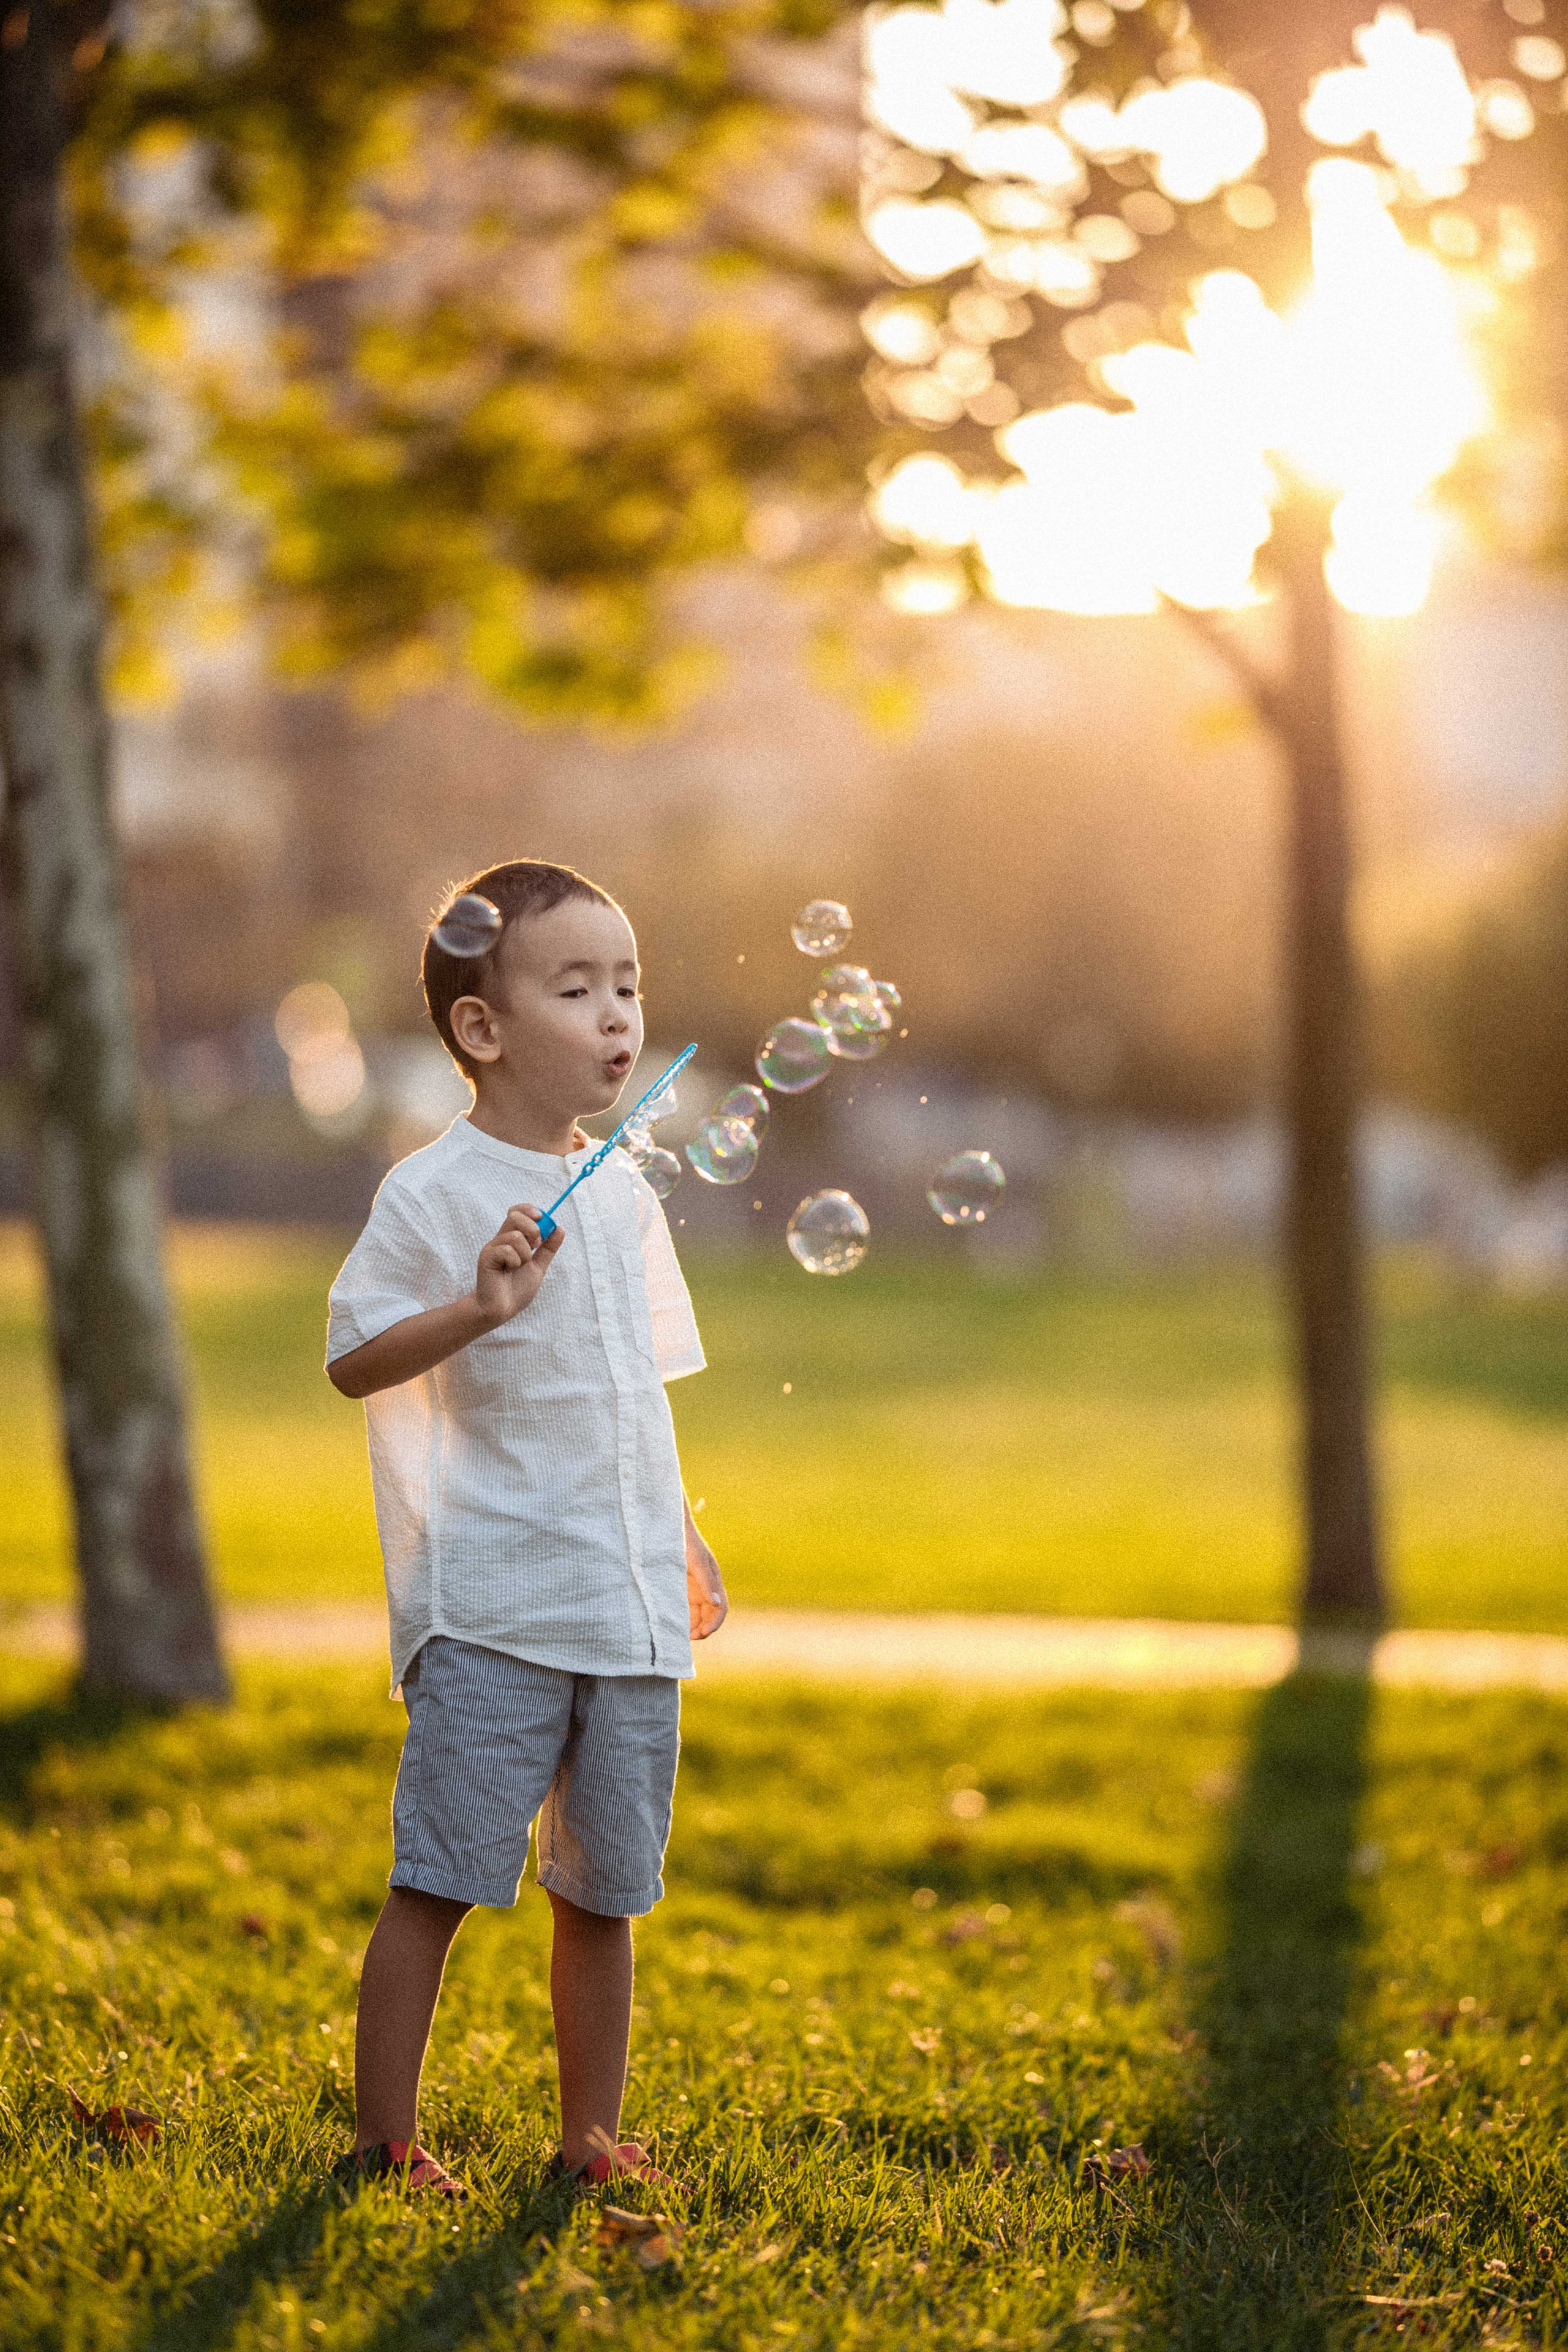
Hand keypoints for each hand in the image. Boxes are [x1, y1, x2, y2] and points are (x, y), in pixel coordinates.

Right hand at [473, 1204, 564, 1329]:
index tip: (541, 1218)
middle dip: (532, 1229)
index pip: (517, 1211)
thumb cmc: (516, 1291)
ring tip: (518, 1267)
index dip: (529, 1210)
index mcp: (512, 1239)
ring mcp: (492, 1247)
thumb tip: (560, 1228)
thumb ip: (548, 1249)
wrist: (501, 1309)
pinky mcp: (486, 1257)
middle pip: (514, 1215)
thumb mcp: (538, 1267)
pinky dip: (514, 1262)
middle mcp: (500, 1240)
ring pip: (515, 1235)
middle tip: (534, 1247)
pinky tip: (507, 1271)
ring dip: (525, 1254)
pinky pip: (507, 1250)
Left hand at [684, 1503, 727, 1640]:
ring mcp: (692, 1587)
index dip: (714, 1623)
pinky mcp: (679, 1587)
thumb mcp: (696, 1561)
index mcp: (713, 1579)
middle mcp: (704, 1586)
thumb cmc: (684, 1541)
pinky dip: (682, 1619)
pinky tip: (672, 1625)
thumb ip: (707, 1583)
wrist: (667, 1526)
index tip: (702, 1634)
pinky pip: (684, 1608)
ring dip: (692, 1626)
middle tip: (688, 1639)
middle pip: (709, 1614)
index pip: (720, 1607)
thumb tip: (717, 1604)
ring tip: (679, 1636)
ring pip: (696, 1613)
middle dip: (702, 1628)